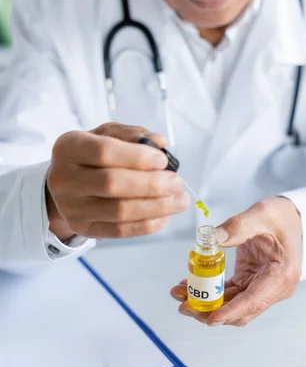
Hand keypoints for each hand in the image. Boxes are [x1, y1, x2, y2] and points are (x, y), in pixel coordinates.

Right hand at [46, 123, 189, 241]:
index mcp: (69, 147)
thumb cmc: (92, 156)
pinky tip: (165, 216)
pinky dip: (147, 225)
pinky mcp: (83, 228)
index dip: (137, 157)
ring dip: (156, 207)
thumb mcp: (107, 135)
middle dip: (152, 184)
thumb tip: (160, 143)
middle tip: (177, 183)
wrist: (67, 184)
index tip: (163, 161)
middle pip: (112, 184)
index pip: (104, 152)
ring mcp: (72, 207)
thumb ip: (133, 135)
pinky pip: (119, 231)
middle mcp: (65, 179)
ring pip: (119, 211)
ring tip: (179, 200)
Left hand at [171, 197, 301, 326]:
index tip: (210, 317)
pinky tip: (190, 286)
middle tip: (184, 305)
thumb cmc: (281, 216)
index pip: (254, 301)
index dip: (231, 312)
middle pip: (241, 311)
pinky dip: (210, 294)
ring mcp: (263, 288)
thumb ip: (237, 226)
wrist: (291, 217)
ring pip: (232, 306)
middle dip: (211, 312)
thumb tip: (212, 238)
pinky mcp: (251, 284)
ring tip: (179, 294)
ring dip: (206, 304)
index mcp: (281, 275)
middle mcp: (275, 288)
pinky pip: (229, 295)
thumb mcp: (261, 214)